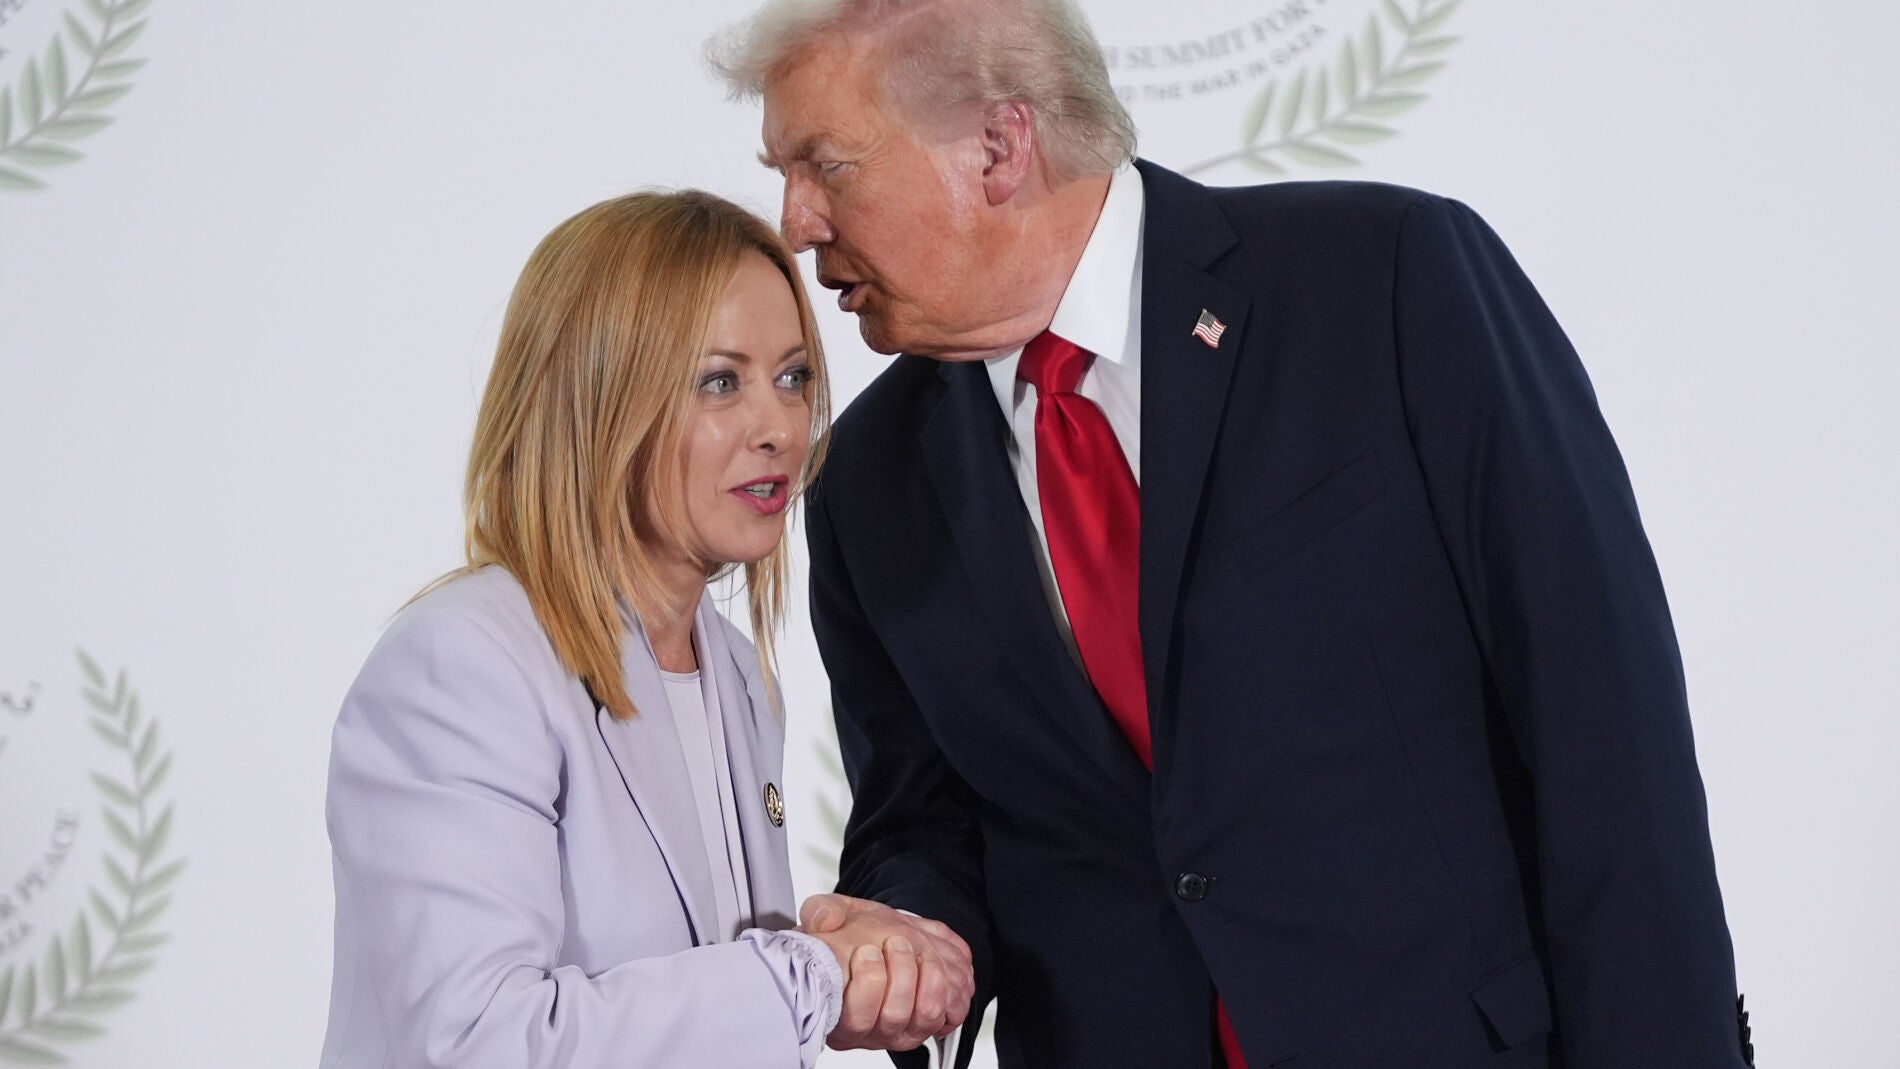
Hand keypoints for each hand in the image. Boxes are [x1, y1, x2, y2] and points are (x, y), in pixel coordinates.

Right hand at [799, 893, 973, 1050]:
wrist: (880, 937)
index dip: (867, 982)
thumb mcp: (830, 914)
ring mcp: (904, 1029)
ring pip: (927, 1014)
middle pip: (894, 1016)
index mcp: (838, 1014)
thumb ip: (819, 911)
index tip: (867, 950)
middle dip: (900, 970)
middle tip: (895, 942)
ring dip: (928, 974)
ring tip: (918, 949)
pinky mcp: (934, 1022)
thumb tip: (825, 919)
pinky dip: (951, 983)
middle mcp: (872, 1030)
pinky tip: (933, 963)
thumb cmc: (853, 935)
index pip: (856, 1019)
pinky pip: (954, 1011)